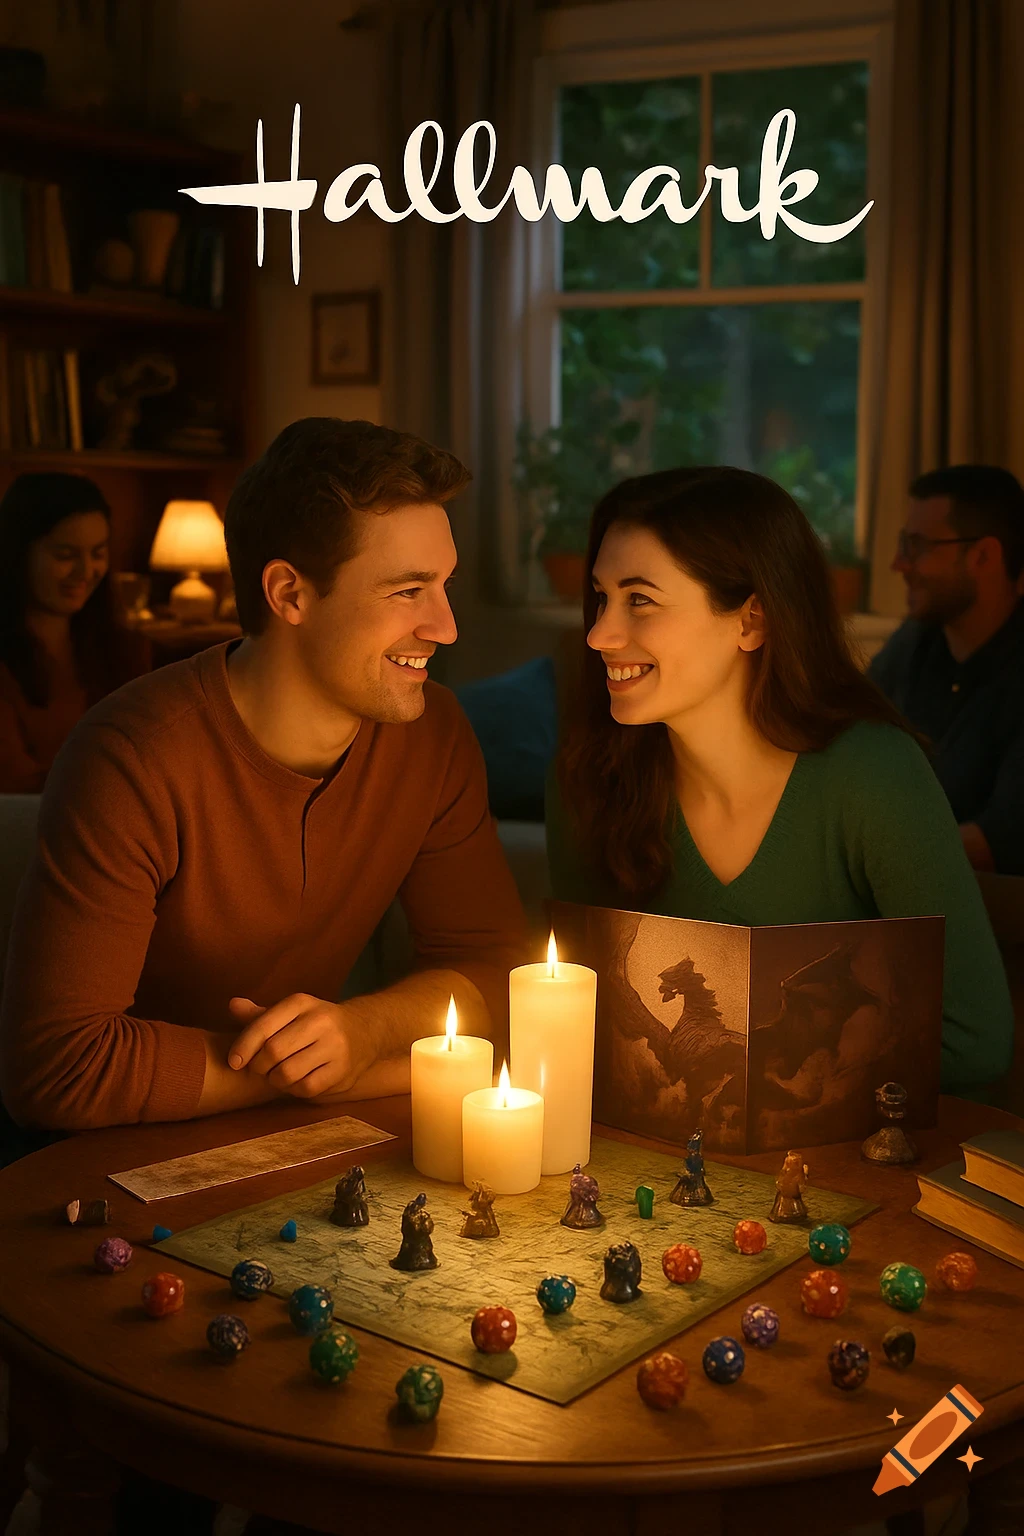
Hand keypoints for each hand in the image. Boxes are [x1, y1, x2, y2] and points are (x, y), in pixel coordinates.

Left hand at [226, 993, 370, 1098]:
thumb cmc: (316, 1024)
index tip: (234, 1062)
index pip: (263, 1026)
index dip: (243, 1047)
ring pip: (287, 1073)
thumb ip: (260, 1015)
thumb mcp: (291, 1013)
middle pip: (272, 1052)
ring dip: (275, 1080)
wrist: (365, 1030)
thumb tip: (232, 1005)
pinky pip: (305, 1088)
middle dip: (259, 1066)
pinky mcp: (342, 1070)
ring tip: (278, 1075)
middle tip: (260, 1069)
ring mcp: (334, 1046)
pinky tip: (295, 1082)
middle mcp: (320, 1020)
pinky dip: (293, 1090)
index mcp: (302, 1003)